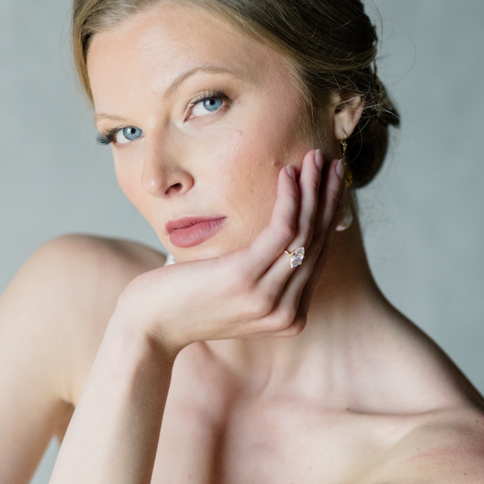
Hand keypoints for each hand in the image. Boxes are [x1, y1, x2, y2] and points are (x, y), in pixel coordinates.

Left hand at [116, 149, 344, 356]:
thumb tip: (284, 236)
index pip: (318, 258)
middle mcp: (286, 314)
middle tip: (333, 162)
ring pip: (305, 233)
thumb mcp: (236, 292)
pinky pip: (282, 229)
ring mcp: (268, 299)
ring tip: (313, 158)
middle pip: (317, 243)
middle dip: (328, 196)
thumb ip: (265, 276)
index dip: (327, 217)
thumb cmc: (188, 302)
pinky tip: (288, 173)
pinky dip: (289, 197)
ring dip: (313, 189)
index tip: (331, 184)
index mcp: (289, 318)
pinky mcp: (246, 277)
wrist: (150, 325)